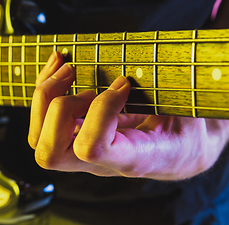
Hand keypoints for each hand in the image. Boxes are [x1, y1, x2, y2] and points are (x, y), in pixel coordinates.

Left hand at [28, 51, 228, 180]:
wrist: (181, 152)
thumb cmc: (187, 136)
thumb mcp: (190, 117)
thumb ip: (166, 96)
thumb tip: (141, 68)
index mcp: (132, 160)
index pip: (92, 147)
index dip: (101, 109)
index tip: (123, 84)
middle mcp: (101, 163)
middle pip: (50, 153)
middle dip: (60, 107)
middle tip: (85, 80)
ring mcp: (85, 152)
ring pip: (38, 139)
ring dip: (46, 96)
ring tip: (68, 67)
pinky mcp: (79, 137)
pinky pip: (44, 121)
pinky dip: (46, 88)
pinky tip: (60, 66)